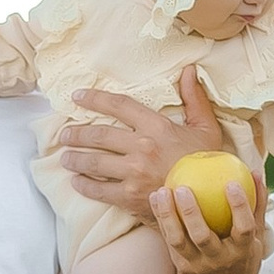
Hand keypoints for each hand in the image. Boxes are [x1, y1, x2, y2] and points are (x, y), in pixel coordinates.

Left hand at [58, 64, 221, 211]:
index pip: (119, 105)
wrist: (207, 202)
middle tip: (65, 134)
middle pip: (98, 135)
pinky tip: (76, 182)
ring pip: (93, 162)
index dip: (94, 99)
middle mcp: (141, 148)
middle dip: (77, 133)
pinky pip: (98, 189)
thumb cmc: (207, 164)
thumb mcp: (206, 128)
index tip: (76, 97)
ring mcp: (133, 174)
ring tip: (66, 157)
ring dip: (75, 158)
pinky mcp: (129, 197)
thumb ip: (194, 98)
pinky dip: (84, 185)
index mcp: (157, 127)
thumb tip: (188, 70)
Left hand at [150, 163, 266, 273]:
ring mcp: (198, 266)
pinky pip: (169, 241)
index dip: (239, 206)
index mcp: (243, 251)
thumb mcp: (257, 238)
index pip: (244, 228)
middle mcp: (220, 260)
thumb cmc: (244, 259)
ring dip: (167, 216)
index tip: (231, 183)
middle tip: (182, 188)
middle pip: (202, 237)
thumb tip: (256, 172)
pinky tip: (156, 199)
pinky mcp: (182, 267)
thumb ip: (257, 205)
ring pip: (178, 241)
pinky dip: (162, 220)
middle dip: (191, 213)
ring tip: (161, 192)